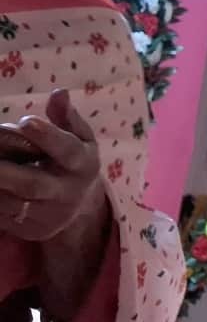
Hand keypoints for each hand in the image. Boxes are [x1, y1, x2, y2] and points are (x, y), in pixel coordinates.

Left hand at [0, 89, 108, 242]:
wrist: (78, 212)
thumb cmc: (72, 163)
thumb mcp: (80, 140)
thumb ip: (67, 117)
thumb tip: (60, 93)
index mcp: (83, 164)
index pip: (67, 151)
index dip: (48, 137)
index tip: (26, 121)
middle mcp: (67, 191)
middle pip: (33, 183)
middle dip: (5, 170)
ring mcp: (47, 214)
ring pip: (12, 202)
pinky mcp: (28, 229)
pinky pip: (3, 215)